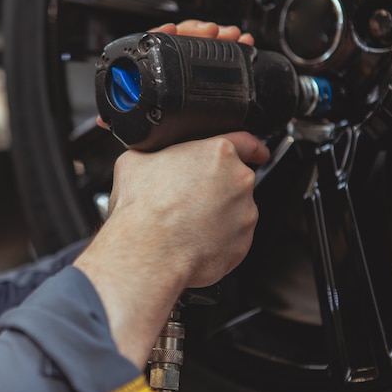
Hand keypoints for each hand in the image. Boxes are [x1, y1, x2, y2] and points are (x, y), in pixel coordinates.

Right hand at [74, 132, 267, 366]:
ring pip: (236, 210)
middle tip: (189, 199)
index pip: (247, 140)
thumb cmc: (138, 210)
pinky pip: (234, 238)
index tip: (254, 148)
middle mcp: (237, 181)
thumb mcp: (136, 161)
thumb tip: (148, 148)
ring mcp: (243, 214)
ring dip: (217, 215)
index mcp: (216, 152)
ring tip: (185, 224)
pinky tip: (192, 240)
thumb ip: (155, 151)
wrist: (145, 252)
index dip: (249, 143)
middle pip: (237, 178)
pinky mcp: (242, 244)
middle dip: (217, 188)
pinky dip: (218, 239)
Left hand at [96, 20, 254, 128]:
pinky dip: (234, 50)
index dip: (162, 34)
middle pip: (184, 40)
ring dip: (220, 38)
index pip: (154, 45)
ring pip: (205, 46)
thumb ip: (120, 121)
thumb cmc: (155, 136)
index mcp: (151, 75)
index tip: (173, 29)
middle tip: (212, 33)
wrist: (177, 154)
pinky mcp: (210, 81)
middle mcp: (171, 70)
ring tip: (232, 37)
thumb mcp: (139, 127)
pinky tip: (243, 44)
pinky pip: (221, 60)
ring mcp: (190, 74)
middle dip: (199, 33)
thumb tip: (103, 120)